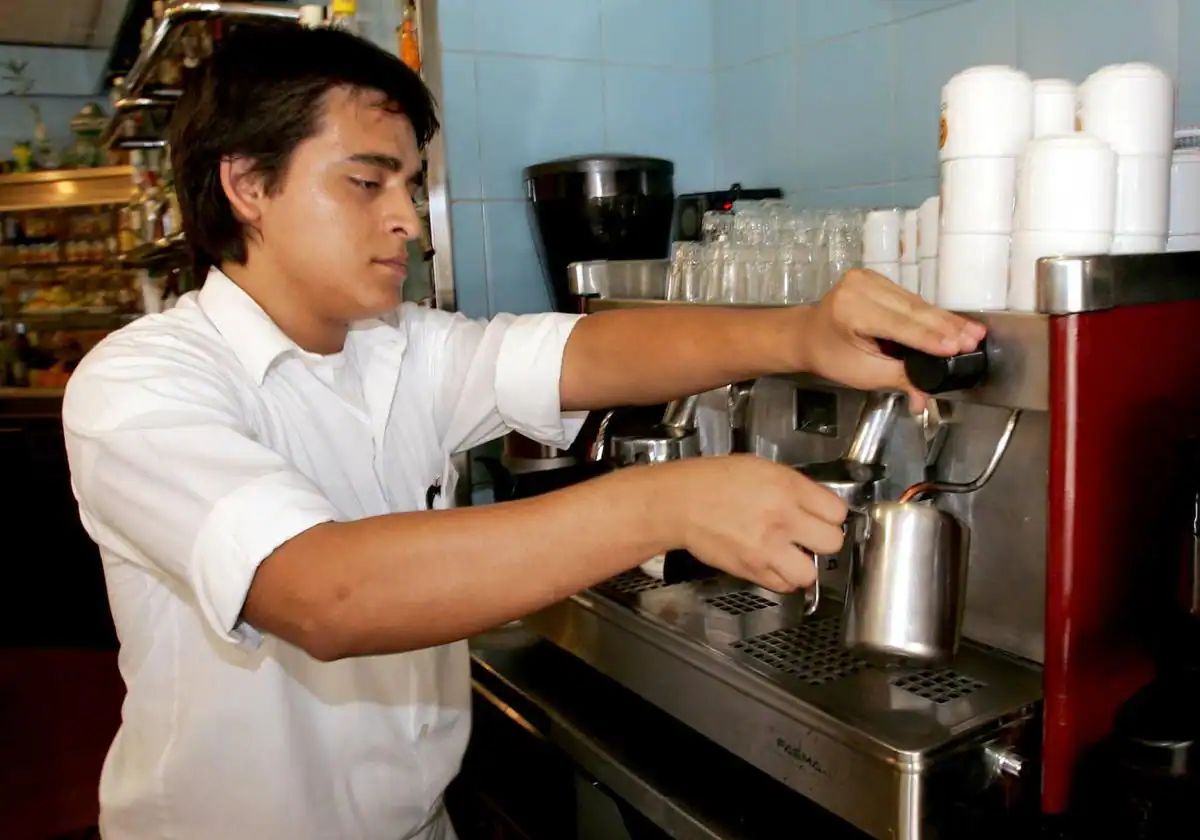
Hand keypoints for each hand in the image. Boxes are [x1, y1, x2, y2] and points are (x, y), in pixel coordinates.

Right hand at [658, 455, 846, 593]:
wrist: (680, 503)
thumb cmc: (713, 482)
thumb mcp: (760, 468)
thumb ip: (793, 487)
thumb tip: (816, 504)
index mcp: (786, 487)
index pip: (837, 511)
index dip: (831, 514)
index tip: (824, 516)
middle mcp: (780, 518)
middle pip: (832, 542)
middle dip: (824, 540)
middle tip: (811, 536)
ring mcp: (766, 547)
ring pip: (810, 572)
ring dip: (805, 565)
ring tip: (793, 555)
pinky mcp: (751, 569)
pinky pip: (783, 585)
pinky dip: (782, 577)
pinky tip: (774, 562)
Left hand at [799, 269, 986, 410]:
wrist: (806, 335)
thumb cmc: (830, 355)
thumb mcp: (862, 374)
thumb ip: (899, 380)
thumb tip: (926, 396)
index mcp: (850, 310)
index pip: (900, 325)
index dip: (931, 338)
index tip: (958, 348)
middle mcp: (859, 288)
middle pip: (913, 310)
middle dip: (946, 328)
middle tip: (973, 341)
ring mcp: (867, 278)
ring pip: (915, 302)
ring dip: (944, 320)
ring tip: (970, 333)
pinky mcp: (875, 277)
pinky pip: (910, 298)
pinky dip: (930, 313)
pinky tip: (951, 323)